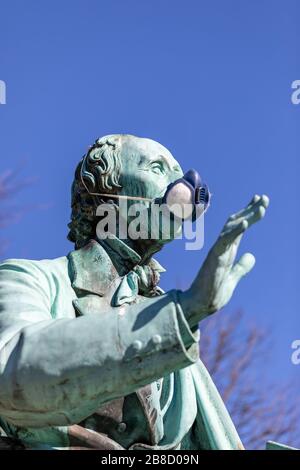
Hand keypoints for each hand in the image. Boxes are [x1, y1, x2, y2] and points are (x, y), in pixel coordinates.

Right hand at [180, 195, 268, 327]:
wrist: (200, 303)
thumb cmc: (214, 291)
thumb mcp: (234, 276)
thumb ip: (242, 266)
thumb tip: (252, 256)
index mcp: (227, 249)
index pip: (239, 226)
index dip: (249, 213)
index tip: (260, 201)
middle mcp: (222, 246)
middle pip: (236, 222)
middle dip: (250, 209)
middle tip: (263, 197)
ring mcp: (218, 250)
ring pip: (232, 227)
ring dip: (247, 215)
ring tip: (260, 206)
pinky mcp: (215, 257)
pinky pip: (225, 240)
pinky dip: (235, 230)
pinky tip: (245, 222)